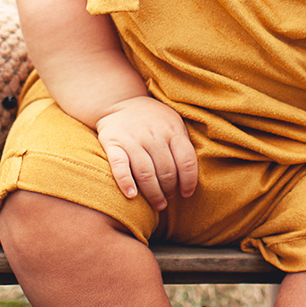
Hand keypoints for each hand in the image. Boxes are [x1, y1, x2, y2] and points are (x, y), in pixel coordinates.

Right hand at [95, 95, 198, 211]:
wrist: (121, 102)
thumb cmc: (153, 120)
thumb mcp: (173, 123)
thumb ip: (182, 144)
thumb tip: (192, 175)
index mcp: (172, 129)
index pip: (186, 161)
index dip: (189, 181)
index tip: (187, 194)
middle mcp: (153, 134)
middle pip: (166, 171)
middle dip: (170, 190)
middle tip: (168, 199)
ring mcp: (132, 139)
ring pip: (146, 173)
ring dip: (153, 193)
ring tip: (158, 204)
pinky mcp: (113, 143)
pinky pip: (119, 166)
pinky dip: (126, 182)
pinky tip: (132, 195)